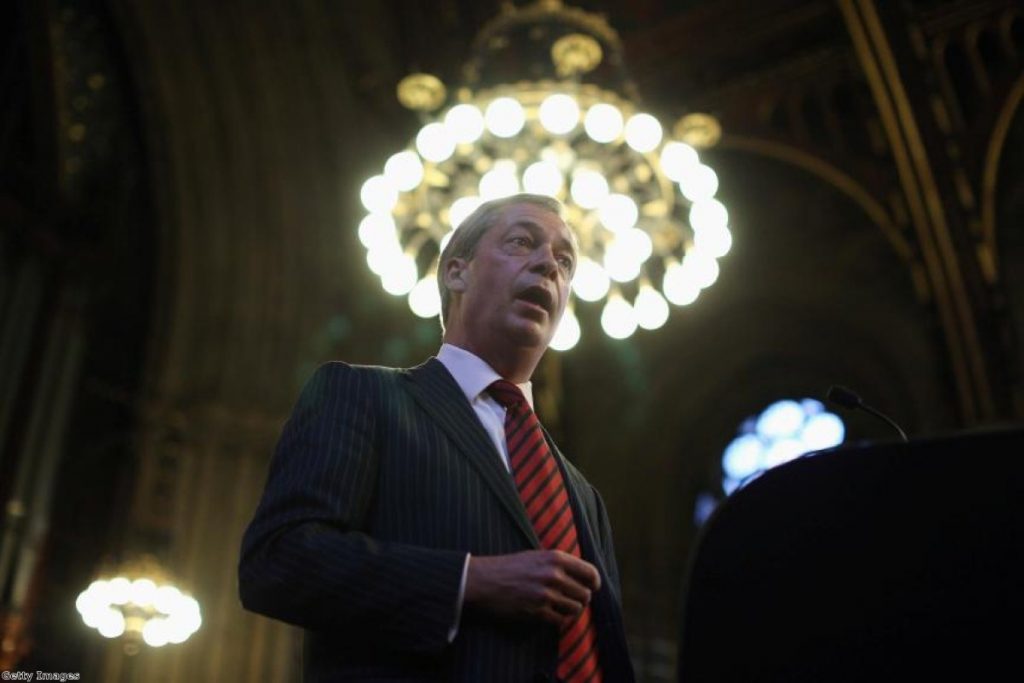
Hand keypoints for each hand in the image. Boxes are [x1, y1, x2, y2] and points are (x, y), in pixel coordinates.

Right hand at [463, 550, 600, 625]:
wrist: (483, 581)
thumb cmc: (508, 567)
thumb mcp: (536, 556)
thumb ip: (558, 563)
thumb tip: (581, 576)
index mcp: (555, 558)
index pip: (590, 573)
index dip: (594, 583)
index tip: (592, 588)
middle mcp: (554, 574)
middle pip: (585, 594)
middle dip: (580, 599)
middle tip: (571, 600)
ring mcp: (546, 594)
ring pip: (575, 609)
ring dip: (570, 611)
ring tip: (560, 608)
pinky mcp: (537, 611)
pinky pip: (560, 621)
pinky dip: (557, 620)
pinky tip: (549, 615)